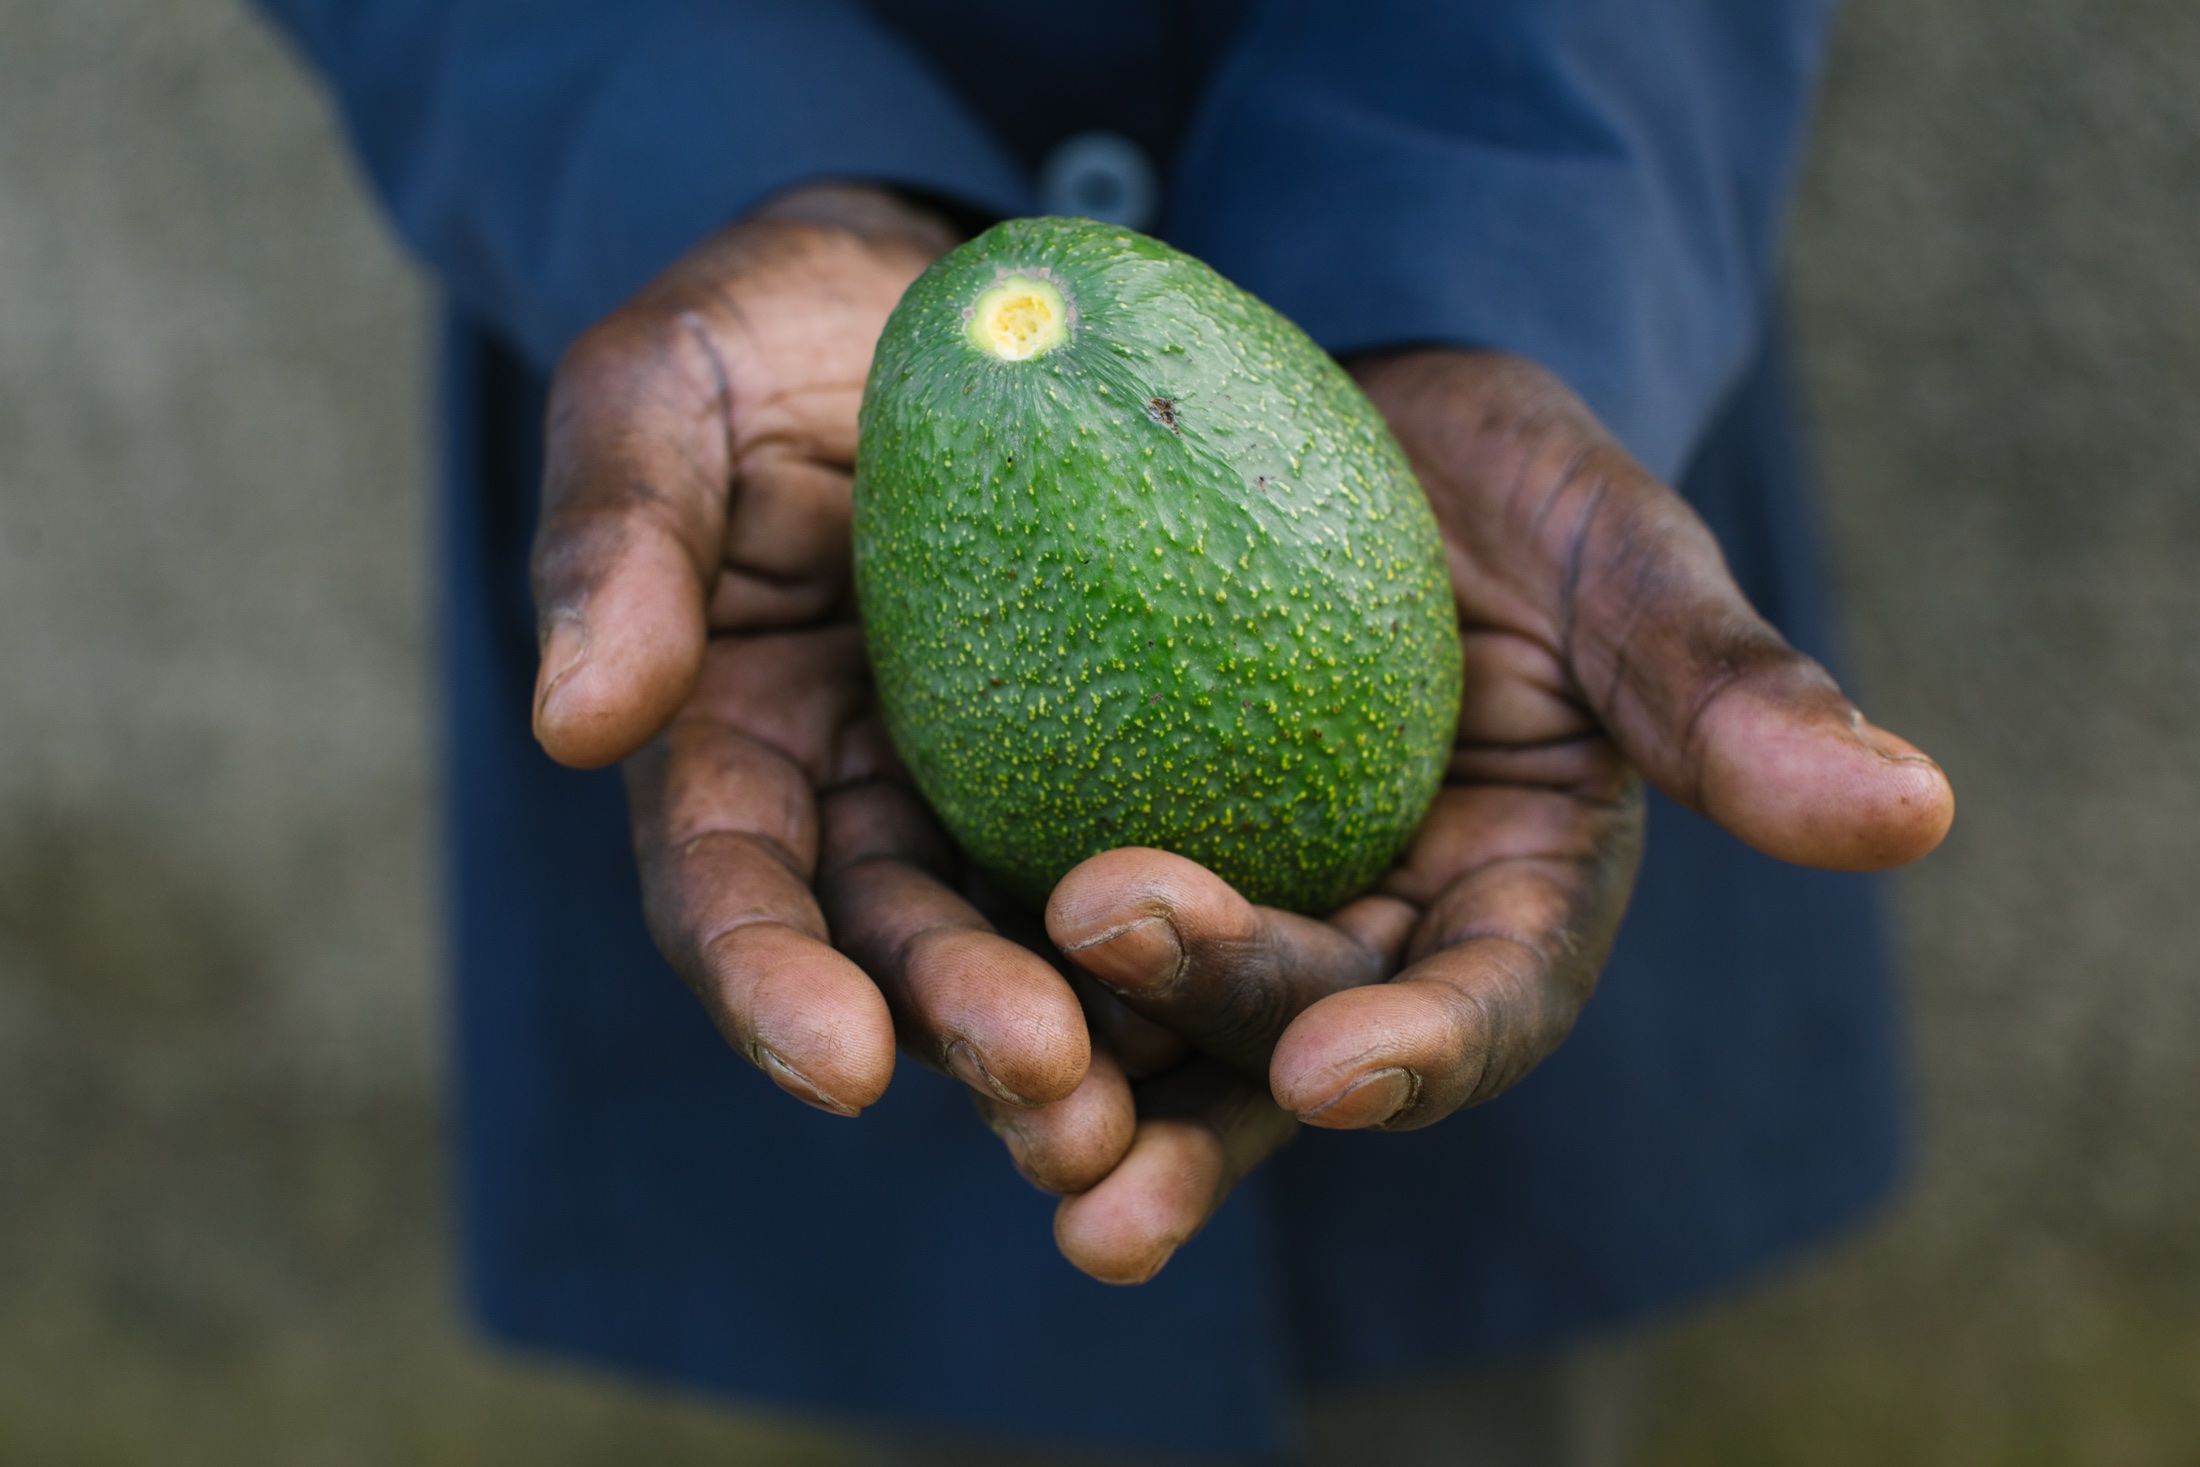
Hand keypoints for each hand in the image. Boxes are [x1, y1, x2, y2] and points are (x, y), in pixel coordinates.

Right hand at [530, 186, 1114, 1152]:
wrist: (948, 300)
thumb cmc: (773, 328)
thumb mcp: (667, 395)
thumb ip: (617, 542)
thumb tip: (571, 728)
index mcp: (729, 744)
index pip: (730, 886)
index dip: (770, 981)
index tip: (842, 1062)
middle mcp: (859, 801)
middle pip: (897, 945)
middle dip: (961, 1029)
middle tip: (1051, 1087)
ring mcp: (991, 787)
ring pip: (1035, 936)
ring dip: (1091, 1032)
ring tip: (1159, 1100)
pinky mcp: (1116, 754)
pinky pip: (1165, 848)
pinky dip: (1202, 929)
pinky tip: (1279, 985)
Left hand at [1001, 348, 1954, 1282]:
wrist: (1349, 420)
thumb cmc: (1510, 478)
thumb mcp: (1615, 549)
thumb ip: (1722, 685)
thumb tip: (1918, 813)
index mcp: (1510, 899)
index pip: (1485, 1004)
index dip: (1423, 1047)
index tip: (1340, 1063)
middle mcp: (1370, 939)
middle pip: (1302, 1029)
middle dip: (1217, 1028)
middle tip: (1107, 960)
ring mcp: (1235, 911)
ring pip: (1164, 1034)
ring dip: (1092, 1083)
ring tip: (1012, 1114)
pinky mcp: (1106, 853)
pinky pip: (1036, 939)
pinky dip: (989, 973)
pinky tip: (907, 995)